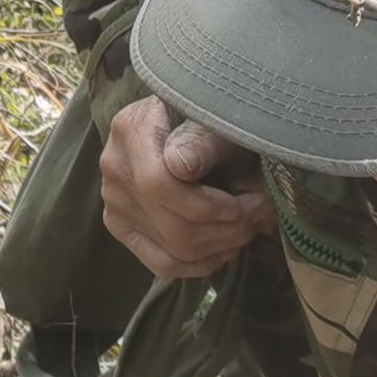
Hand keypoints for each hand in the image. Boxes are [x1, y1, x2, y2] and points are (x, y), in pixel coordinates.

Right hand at [98, 97, 270, 281]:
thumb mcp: (215, 116)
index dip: (209, 206)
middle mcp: (114, 168)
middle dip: (227, 228)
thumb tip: (182, 166)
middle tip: (263, 213)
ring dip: (222, 245)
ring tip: (251, 226)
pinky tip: (227, 248)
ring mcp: (114, 202)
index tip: (249, 201)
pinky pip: (162, 264)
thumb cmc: (209, 113)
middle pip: (171, 225)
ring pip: (172, 249)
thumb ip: (202, 139)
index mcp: (131, 130)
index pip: (159, 186)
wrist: (188, 118)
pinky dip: (201, 264)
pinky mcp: (123, 228)